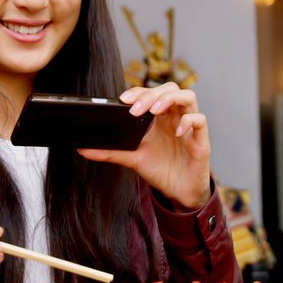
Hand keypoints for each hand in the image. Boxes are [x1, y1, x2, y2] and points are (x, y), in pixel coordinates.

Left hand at [78, 82, 210, 210]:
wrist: (178, 193)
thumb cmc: (160, 169)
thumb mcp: (132, 159)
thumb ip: (110, 152)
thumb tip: (82, 149)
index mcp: (159, 117)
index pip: (151, 93)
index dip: (138, 91)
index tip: (123, 100)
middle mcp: (174, 117)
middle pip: (169, 89)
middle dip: (151, 94)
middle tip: (136, 109)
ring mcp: (189, 126)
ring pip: (187, 96)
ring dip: (170, 99)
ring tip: (156, 110)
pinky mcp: (201, 140)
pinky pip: (200, 120)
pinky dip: (189, 121)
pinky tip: (177, 131)